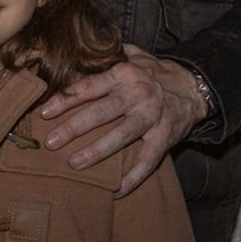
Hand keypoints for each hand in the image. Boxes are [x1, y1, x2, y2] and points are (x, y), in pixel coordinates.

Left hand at [38, 44, 205, 196]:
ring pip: (121, 136)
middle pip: (100, 112)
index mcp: (125, 73)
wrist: (196, 87)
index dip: (65, 100)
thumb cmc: (158, 73)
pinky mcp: (165, 137)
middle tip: (50, 142)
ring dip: (97, 152)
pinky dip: (133, 178)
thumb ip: (111, 54)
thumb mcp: (137, 56)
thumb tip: (80, 49)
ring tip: (75, 164)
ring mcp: (152, 117)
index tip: (44, 112)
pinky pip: (148, 161)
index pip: (89, 87)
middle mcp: (138, 94)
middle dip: (73, 128)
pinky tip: (116, 191)